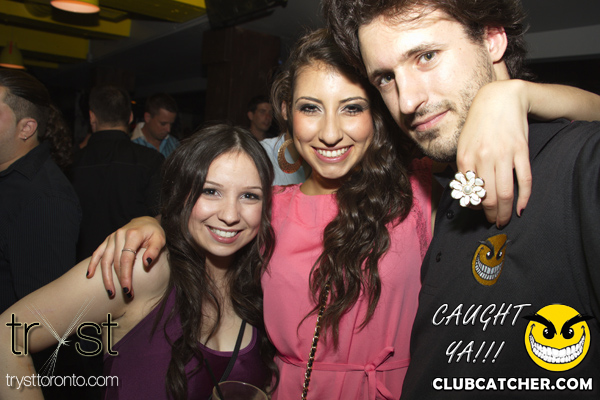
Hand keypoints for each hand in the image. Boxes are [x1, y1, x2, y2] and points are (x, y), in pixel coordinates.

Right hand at [87, 216, 165, 297]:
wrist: (145, 222)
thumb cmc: (154, 233)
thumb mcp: (160, 239)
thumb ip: (154, 251)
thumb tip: (146, 263)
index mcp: (132, 235)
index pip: (126, 259)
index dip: (126, 275)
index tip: (128, 289)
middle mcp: (119, 235)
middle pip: (115, 262)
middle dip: (119, 280)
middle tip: (126, 294)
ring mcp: (111, 237)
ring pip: (105, 260)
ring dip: (106, 277)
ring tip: (110, 292)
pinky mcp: (107, 240)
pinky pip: (97, 253)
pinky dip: (92, 264)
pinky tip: (89, 275)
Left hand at [456, 80, 531, 226]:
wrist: (499, 99)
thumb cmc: (479, 123)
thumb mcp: (463, 143)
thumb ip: (464, 166)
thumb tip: (466, 190)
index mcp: (465, 157)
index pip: (468, 192)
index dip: (473, 206)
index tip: (477, 211)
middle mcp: (483, 158)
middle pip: (487, 197)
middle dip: (490, 214)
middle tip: (492, 221)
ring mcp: (504, 155)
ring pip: (505, 193)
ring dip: (505, 211)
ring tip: (504, 219)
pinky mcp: (521, 151)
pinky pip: (524, 180)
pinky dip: (523, 198)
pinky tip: (521, 208)